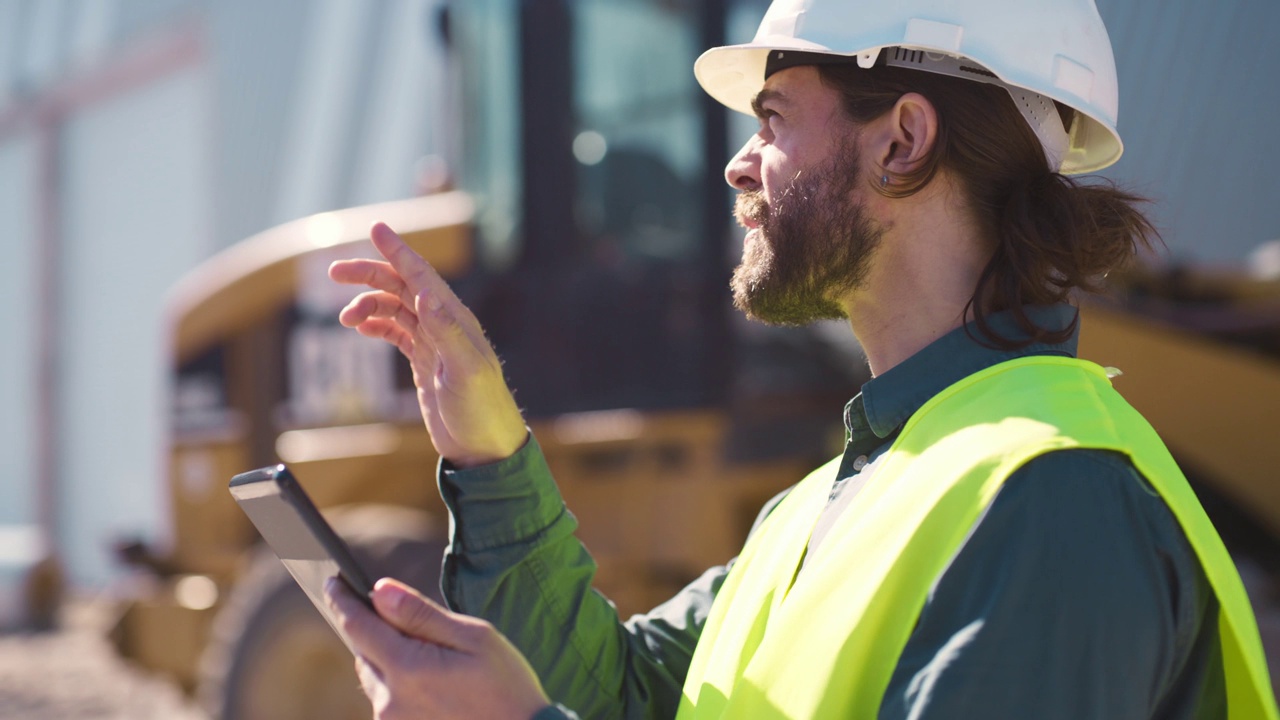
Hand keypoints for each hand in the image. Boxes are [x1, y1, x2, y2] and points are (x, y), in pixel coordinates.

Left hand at [325, 577, 551, 719]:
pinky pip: (386, 697)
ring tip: (429, 653)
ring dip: (388, 656)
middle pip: (363, 650)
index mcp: (408, 668)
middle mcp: (389, 700)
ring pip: (374, 675)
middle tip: (398, 612)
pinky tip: (432, 679)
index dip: (342, 600)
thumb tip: (379, 591)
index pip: (357, 626)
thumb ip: (421, 614)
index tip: (332, 581)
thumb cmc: (505, 686)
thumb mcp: (473, 637)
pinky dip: (398, 680)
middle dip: (373, 627)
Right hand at [328, 223, 527, 466]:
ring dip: (368, 305)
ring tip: (344, 318)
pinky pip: (397, 332)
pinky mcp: (425, 362)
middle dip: (369, 275)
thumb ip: (447, 332)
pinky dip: (376, 325)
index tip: (376, 227)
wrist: (485, 446)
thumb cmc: (482, 409)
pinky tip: (360, 327)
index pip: (421, 275)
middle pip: (402, 286)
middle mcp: (444, 325)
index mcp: (455, 319)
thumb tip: (426, 295)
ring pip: (395, 308)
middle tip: (333, 272)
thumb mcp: (466, 371)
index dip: (398, 250)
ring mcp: (434, 343)